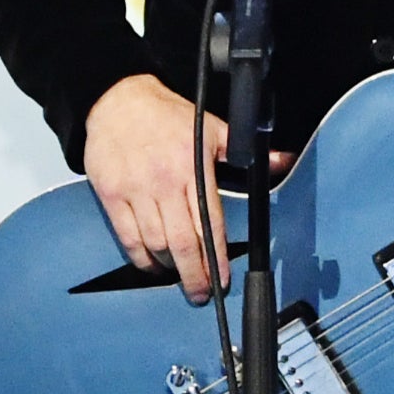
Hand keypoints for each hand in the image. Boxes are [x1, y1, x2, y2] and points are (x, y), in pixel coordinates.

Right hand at [80, 74, 289, 303]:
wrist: (118, 100)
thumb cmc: (166, 116)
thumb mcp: (212, 127)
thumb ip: (244, 150)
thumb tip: (281, 160)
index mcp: (192, 167)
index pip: (210, 222)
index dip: (217, 258)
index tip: (222, 279)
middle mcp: (164, 182)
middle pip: (182, 243)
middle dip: (195, 275)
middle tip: (202, 294)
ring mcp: (136, 191)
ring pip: (155, 244)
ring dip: (170, 268)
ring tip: (180, 277)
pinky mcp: (112, 195)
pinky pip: (128, 237)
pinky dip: (141, 258)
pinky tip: (152, 265)